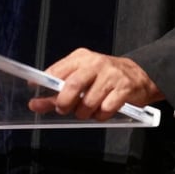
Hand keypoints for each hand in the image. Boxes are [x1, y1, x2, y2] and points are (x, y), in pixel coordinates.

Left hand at [28, 48, 163, 121]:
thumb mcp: (82, 76)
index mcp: (82, 58)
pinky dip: (101, 115)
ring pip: (89, 102)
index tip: (36, 96)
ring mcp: (111, 75)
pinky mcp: (124, 88)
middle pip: (73, 85)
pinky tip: (103, 109)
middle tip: (64, 109)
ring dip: (84, 113)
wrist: (139, 74)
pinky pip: (106, 109)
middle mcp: (96, 63)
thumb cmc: (105, 76)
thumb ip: (59, 90)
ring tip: (88, 110)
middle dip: (65, 103)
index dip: (45, 84)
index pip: (58, 70)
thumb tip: (35, 103)